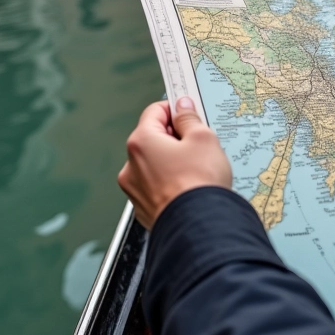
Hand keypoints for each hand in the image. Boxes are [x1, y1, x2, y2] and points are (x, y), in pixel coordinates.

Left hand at [118, 97, 231, 229]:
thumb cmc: (199, 182)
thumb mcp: (203, 138)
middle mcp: (131, 165)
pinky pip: (157, 186)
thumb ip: (189, 118)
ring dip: (173, 161)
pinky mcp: (143, 208)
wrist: (199, 227)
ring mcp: (135, 190)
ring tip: (197, 169)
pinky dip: (170, 182)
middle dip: (175, 138)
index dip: (175, 109)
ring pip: (155, 164)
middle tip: (199, 144)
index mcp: (141, 142)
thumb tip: (182, 107)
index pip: (155, 111)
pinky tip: (190, 187)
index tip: (188, 112)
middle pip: (153, 138)